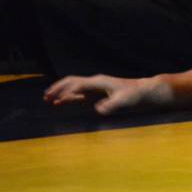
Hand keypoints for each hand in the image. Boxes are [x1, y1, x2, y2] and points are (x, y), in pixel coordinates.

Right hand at [44, 74, 169, 114]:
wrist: (145, 91)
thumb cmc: (135, 95)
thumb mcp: (124, 101)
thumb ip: (111, 105)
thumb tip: (97, 110)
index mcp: (99, 82)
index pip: (77, 84)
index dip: (65, 92)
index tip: (54, 100)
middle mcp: (96, 82)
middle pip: (72, 82)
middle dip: (58, 88)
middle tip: (45, 97)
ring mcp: (97, 87)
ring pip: (75, 87)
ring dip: (62, 93)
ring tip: (49, 100)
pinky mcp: (100, 93)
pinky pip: (81, 93)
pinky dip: (70, 97)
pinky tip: (64, 102)